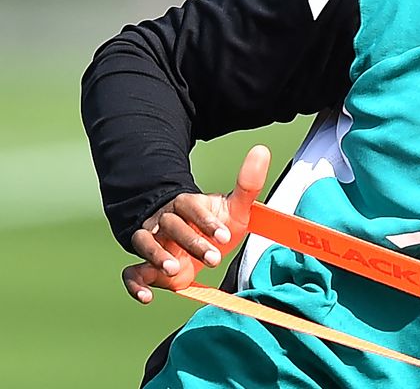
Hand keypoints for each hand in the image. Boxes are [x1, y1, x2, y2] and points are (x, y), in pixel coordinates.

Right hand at [122, 145, 270, 303]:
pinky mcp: (145, 267)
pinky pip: (130, 273)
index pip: (190, 206)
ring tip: (174, 270)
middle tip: (214, 258)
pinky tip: (147, 296)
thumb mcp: (235, 207)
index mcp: (186, 204)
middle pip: (170, 225)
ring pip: (145, 243)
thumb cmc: (215, 223)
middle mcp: (165, 221)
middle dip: (190, 242)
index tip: (225, 236)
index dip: (205, 220)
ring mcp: (152, 243)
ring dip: (157, 256)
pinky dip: (135, 285)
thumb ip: (248, 183)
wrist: (194, 241)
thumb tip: (262, 150)